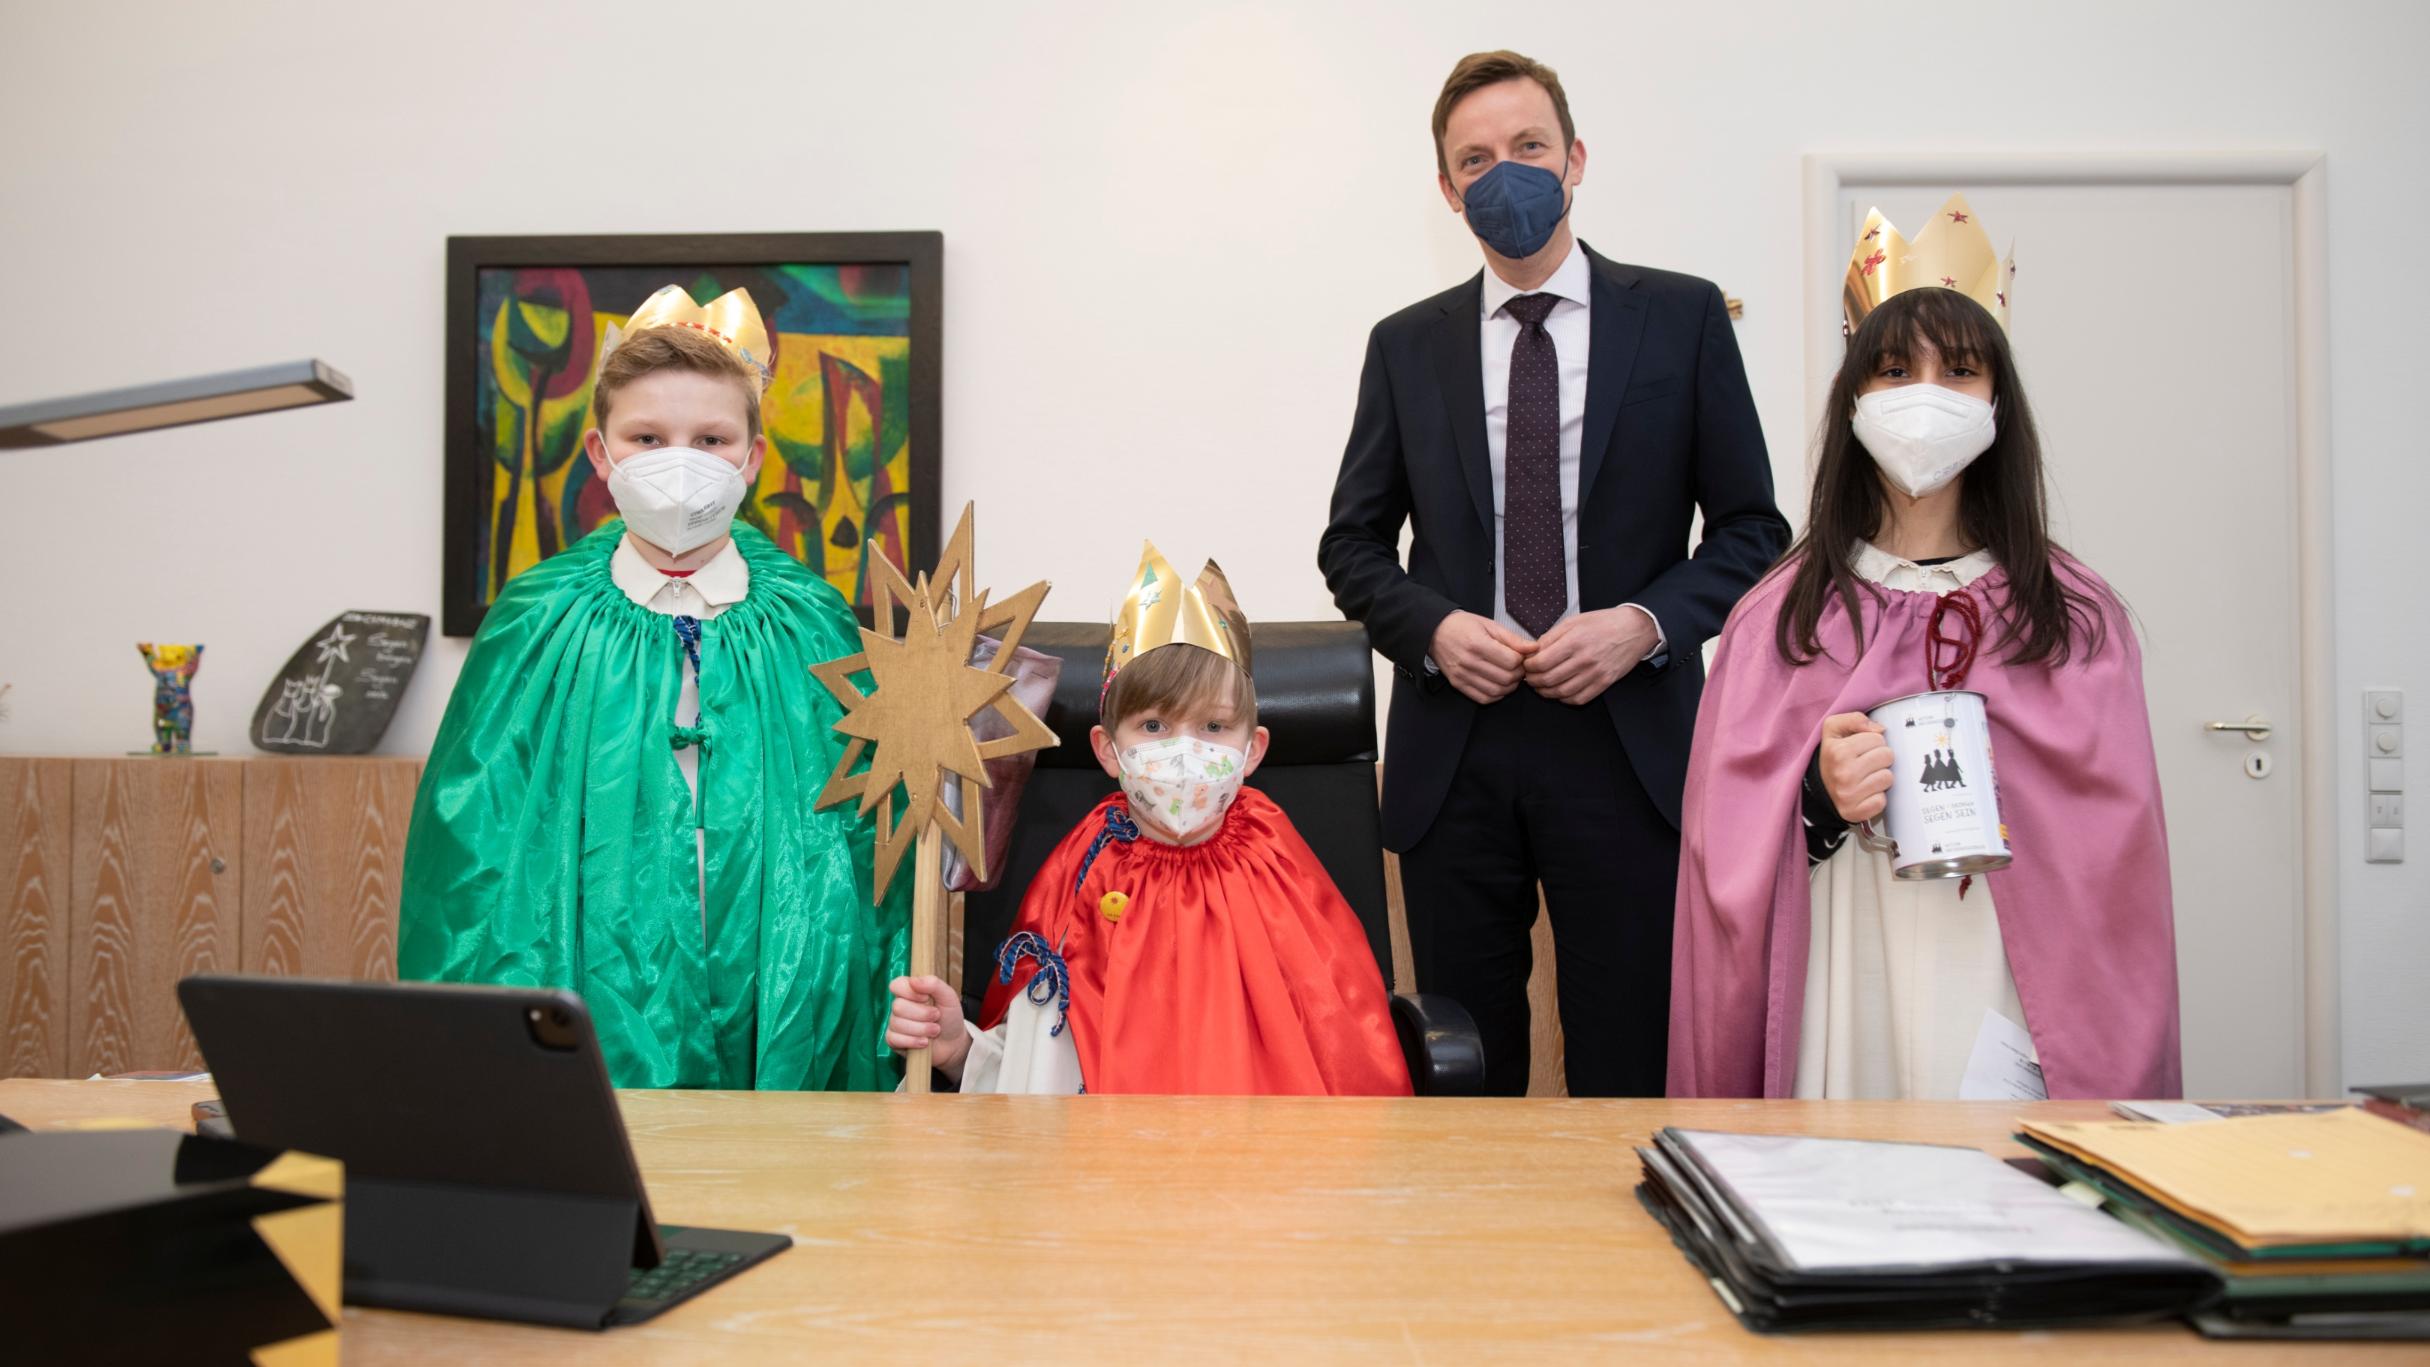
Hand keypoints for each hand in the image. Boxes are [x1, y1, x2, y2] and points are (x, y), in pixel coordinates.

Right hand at [886, 975, 969, 1077]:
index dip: (910, 992)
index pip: (896, 985)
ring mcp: (895, 1023)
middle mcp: (900, 1006)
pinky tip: (924, 1042)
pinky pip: (894, 1039)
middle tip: (936, 1016)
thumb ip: (934, 984)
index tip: (926, 998)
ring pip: (897, 1024)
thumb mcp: (948, 997)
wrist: (953, 1043)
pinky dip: (913, 1041)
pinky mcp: (894, 1040)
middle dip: (922, 1014)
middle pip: (897, 1006)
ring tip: (935, 1030)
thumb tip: (913, 980)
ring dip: (921, 1029)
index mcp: (910, 991)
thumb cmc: (949, 1017)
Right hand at [1429, 611, 1534, 705]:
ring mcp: (1462, 676)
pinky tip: (1498, 685)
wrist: (1435, 632)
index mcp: (1478, 643)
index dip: (1522, 660)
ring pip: (1497, 691)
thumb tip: (1534, 648)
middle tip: (1518, 667)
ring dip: (1509, 686)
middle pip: (1506, 678)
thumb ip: (1513, 639)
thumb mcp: (1490, 625)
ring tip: (1510, 675)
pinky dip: (1496, 695)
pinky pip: (1483, 698)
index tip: (1521, 656)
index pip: (1511, 661)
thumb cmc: (1464, 626)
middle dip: (1518, 674)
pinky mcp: (1458, 685)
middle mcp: (1468, 662)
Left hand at [1524, 607, 1657, 704]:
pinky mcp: (1605, 683)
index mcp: (1574, 641)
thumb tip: (1534, 651)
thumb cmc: (1604, 623)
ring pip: (1562, 692)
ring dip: (1546, 692)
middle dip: (1533, 681)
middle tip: (1530, 677)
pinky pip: (1580, 698)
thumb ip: (1551, 636)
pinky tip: (1560, 692)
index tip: (1526, 665)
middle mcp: (1585, 659)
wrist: (1634, 629)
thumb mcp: (1574, 621)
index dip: (1529, 667)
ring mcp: (1596, 673)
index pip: (1542, 662)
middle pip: (1549, 679)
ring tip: (1542, 686)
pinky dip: (1565, 699)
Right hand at [1818, 713, 1893, 822]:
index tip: (1862, 749)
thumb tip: (1880, 729)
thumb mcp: (1833, 730)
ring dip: (1880, 777)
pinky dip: (1876, 797)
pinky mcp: (1856, 812)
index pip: (1878, 738)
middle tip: (1867, 763)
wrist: (1819, 790)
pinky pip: (1882, 801)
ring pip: (1888, 778)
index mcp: (1839, 751)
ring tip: (1866, 777)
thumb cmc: (1832, 757)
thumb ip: (1854, 719)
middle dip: (1880, 758)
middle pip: (1887, 756)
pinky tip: (1866, 793)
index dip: (1873, 742)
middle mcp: (1843, 773)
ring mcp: (1849, 795)